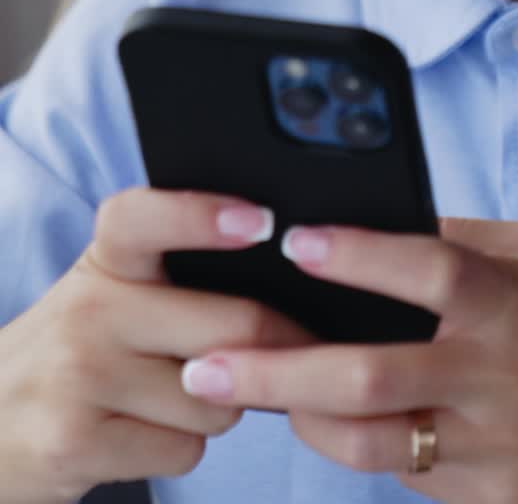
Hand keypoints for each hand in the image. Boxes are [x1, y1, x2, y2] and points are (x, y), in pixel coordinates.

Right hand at [0, 188, 311, 502]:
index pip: (142, 217)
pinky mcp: (74, 443)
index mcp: (104, 262)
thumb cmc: (78, 354)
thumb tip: (295, 282)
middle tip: (283, 351)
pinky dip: (180, 450)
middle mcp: (87, 311)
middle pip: (234, 326)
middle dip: (277, 350)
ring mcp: (78, 378)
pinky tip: (139, 436)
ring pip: (219, 400)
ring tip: (170, 398)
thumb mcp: (112, 294)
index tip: (261, 223)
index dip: (203, 215)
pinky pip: (185, 451)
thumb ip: (181, 276)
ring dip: (219, 408)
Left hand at [181, 219, 517, 502]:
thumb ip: (477, 242)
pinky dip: (364, 447)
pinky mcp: (489, 499)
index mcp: (516, 303)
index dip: (355, 252)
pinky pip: (406, 477)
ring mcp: (490, 447)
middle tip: (210, 361)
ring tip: (256, 393)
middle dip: (276, 370)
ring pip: (367, 444)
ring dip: (299, 421)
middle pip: (367, 375)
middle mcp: (496, 376)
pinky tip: (337, 422)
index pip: (425, 268)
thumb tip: (404, 223)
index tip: (294, 238)